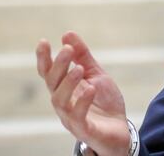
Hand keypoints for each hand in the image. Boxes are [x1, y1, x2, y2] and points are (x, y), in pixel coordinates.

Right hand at [36, 32, 130, 155]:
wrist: (119, 130)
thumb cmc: (104, 102)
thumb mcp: (96, 74)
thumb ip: (83, 56)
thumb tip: (67, 34)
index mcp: (64, 89)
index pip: (48, 73)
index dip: (44, 58)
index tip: (43, 41)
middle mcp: (63, 102)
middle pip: (53, 83)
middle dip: (58, 65)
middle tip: (67, 49)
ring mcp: (71, 117)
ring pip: (60, 100)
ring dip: (68, 82)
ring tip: (79, 68)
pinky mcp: (84, 129)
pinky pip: (78, 117)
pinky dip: (82, 102)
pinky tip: (90, 89)